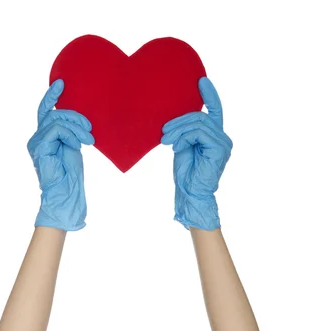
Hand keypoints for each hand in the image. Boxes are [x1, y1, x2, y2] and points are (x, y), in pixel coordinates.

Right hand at [27, 79, 94, 230]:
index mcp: (44, 136)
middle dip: (75, 117)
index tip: (62, 83)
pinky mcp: (39, 146)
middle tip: (90, 131)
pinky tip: (78, 145)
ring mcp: (36, 142)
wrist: (67, 193)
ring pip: (57, 119)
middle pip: (54, 112)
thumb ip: (70, 130)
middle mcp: (37, 137)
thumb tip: (77, 117)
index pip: (45, 110)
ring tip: (89, 141)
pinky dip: (71, 134)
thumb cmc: (71, 174)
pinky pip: (57, 129)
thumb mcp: (73, 145)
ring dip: (77, 128)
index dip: (51, 95)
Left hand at [161, 77, 232, 230]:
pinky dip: (183, 137)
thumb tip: (176, 118)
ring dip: (178, 130)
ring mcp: (223, 143)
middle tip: (163, 133)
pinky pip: (198, 132)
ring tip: (165, 141)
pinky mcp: (219, 148)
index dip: (209, 95)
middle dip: (178, 121)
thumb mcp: (184, 146)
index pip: (215, 111)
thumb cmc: (186, 174)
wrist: (190, 193)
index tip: (200, 80)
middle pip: (200, 116)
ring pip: (198, 122)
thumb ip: (186, 132)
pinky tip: (175, 147)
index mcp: (215, 136)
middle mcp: (223, 138)